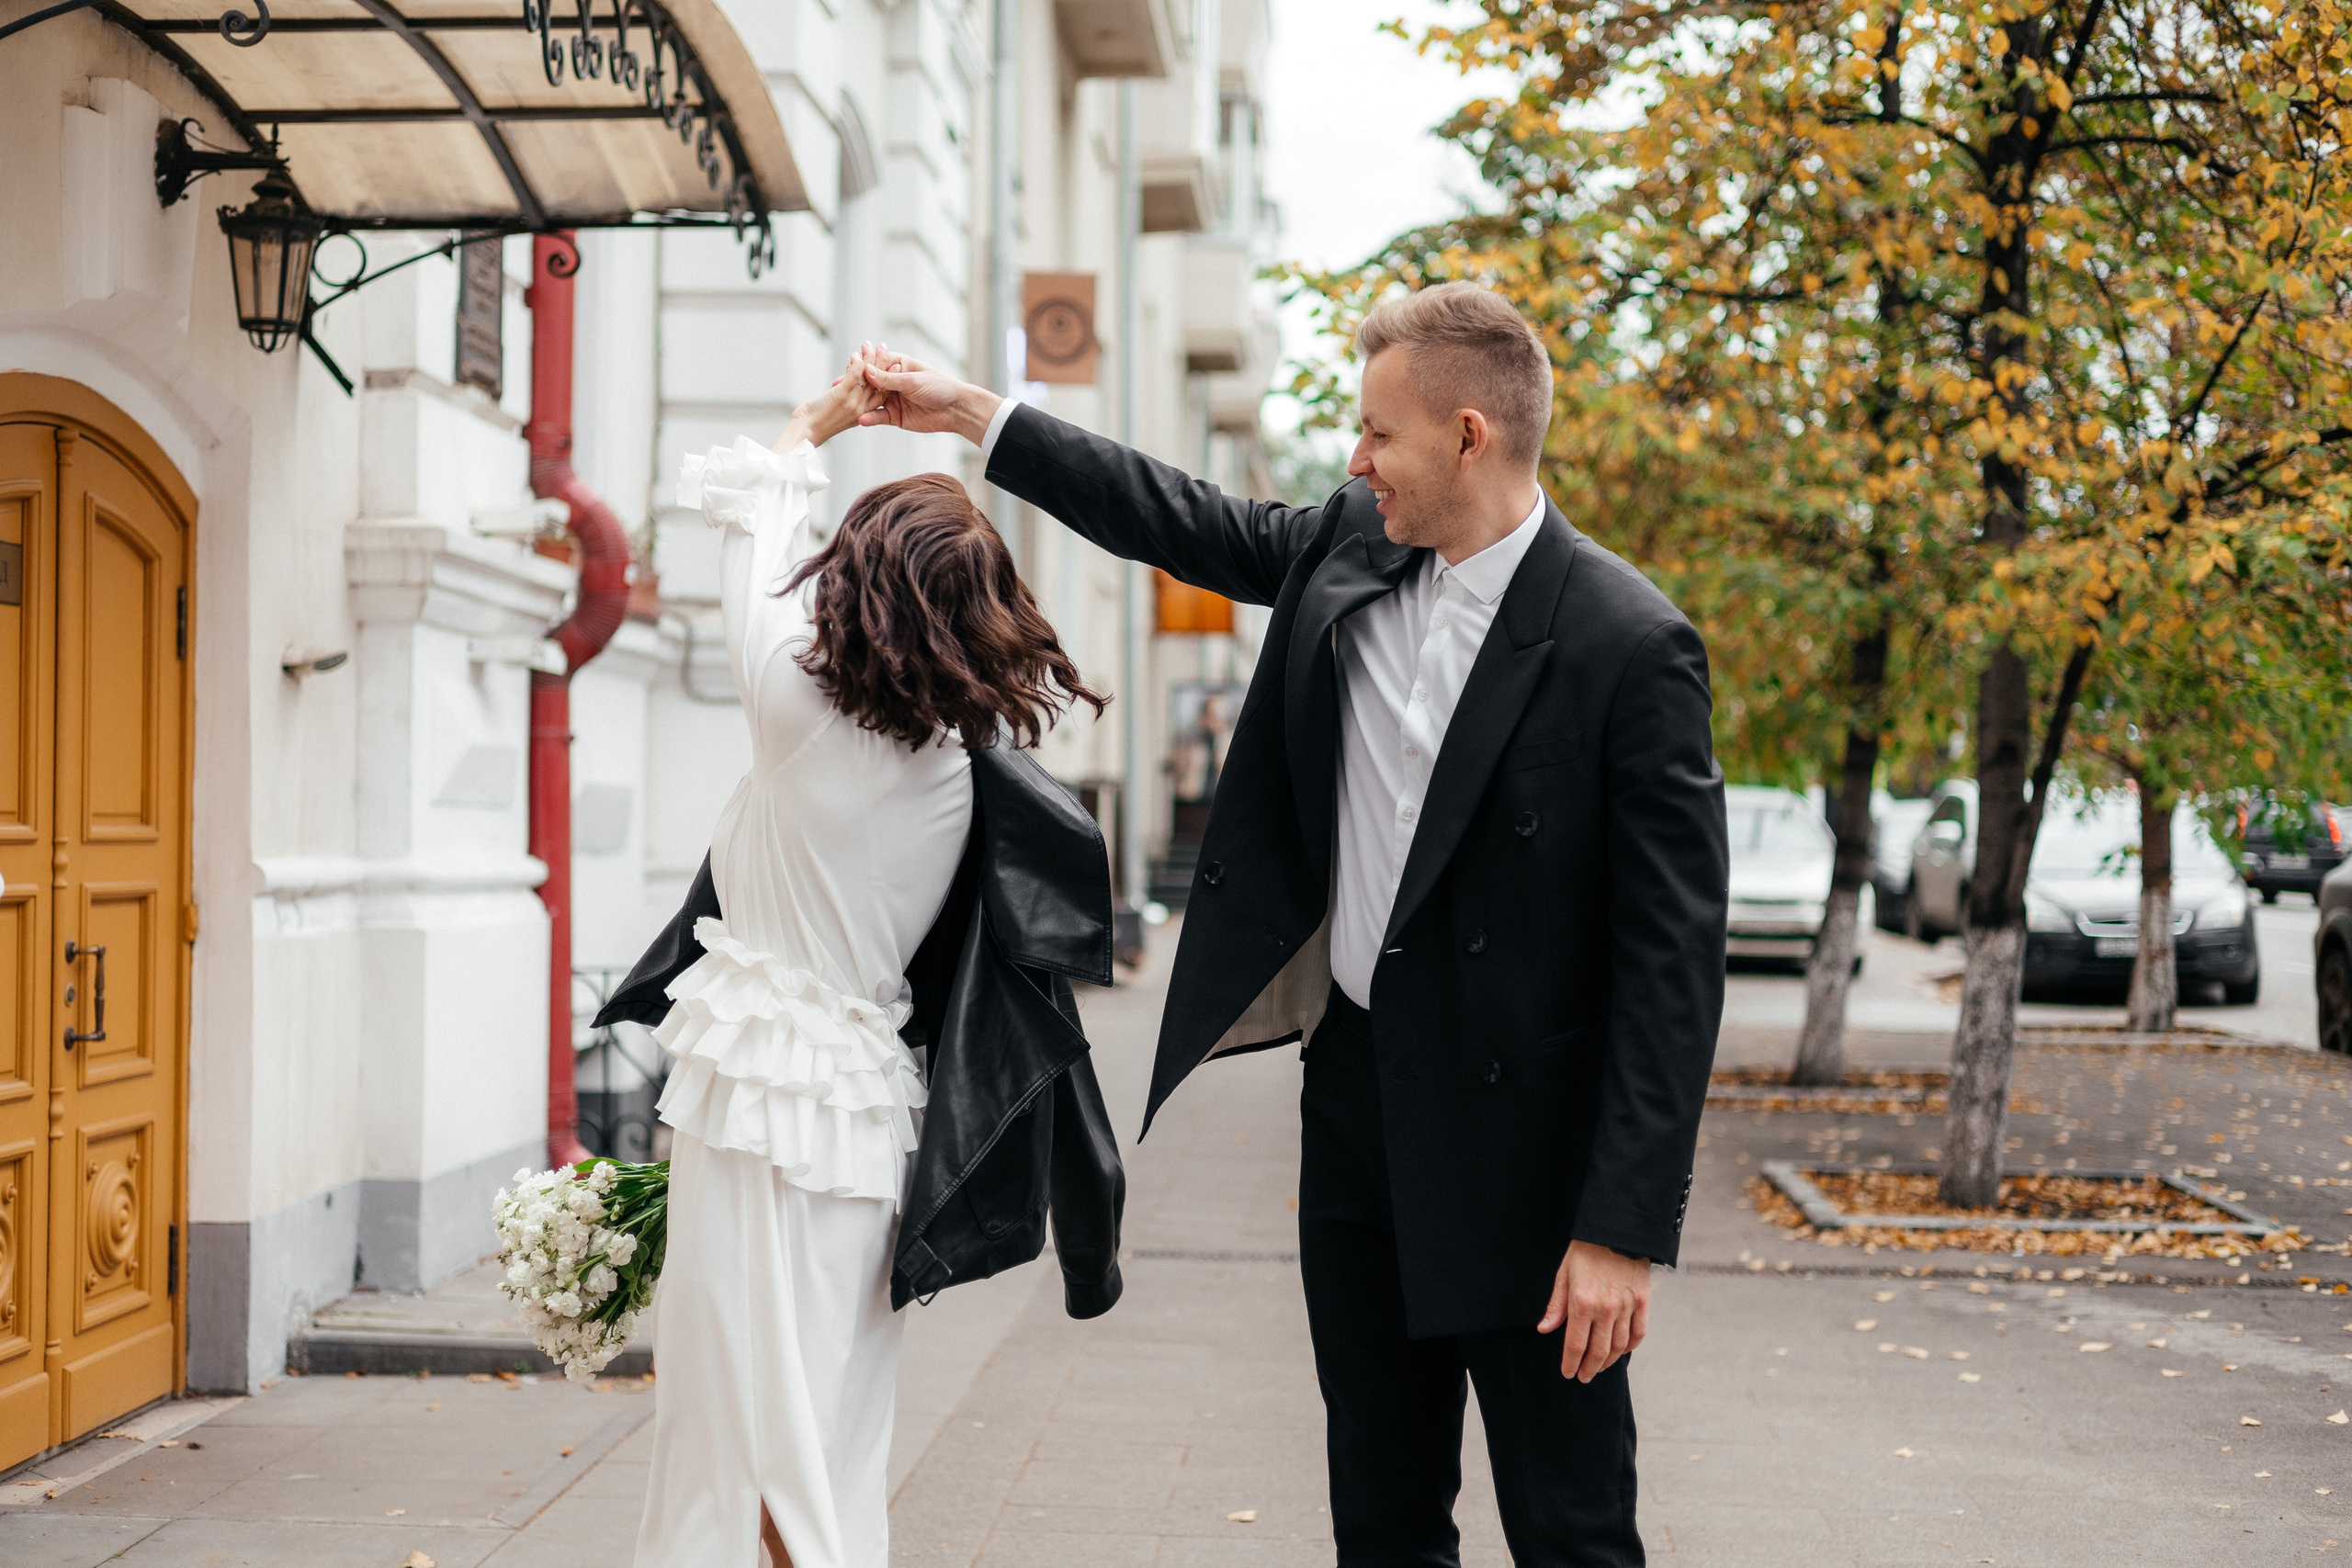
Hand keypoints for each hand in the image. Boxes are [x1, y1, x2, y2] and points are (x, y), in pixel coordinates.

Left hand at [775, 344, 889, 451]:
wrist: (805, 432)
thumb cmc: (816, 423)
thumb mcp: (837, 413)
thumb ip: (846, 401)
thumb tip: (843, 387)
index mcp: (862, 413)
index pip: (882, 394)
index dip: (888, 377)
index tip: (893, 364)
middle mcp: (861, 408)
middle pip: (878, 383)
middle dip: (883, 363)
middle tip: (884, 348)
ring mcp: (852, 402)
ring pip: (867, 377)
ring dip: (870, 358)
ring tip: (869, 345)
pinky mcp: (842, 396)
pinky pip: (854, 376)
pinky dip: (857, 364)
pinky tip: (856, 356)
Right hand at [857, 350, 1001, 443]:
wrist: (956, 410)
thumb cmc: (939, 387)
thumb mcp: (913, 381)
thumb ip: (889, 379)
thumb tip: (867, 371)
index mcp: (898, 366)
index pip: (875, 363)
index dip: (862, 365)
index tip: (848, 365)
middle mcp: (893, 382)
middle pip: (869, 383)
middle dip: (854, 384)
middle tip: (836, 386)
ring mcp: (893, 399)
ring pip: (871, 400)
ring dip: (858, 402)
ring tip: (845, 404)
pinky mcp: (895, 417)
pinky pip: (879, 417)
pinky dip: (870, 419)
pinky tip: (861, 420)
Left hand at [1537, 1240, 1649, 1382]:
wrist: (1616, 1230)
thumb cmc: (1585, 1250)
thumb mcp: (1564, 1274)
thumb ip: (1556, 1306)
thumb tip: (1544, 1330)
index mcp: (1581, 1303)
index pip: (1575, 1346)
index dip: (1570, 1364)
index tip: (1568, 1374)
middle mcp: (1605, 1309)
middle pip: (1598, 1352)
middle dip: (1589, 1369)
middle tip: (1583, 1377)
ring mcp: (1626, 1306)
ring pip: (1619, 1347)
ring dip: (1608, 1362)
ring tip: (1599, 1367)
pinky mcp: (1642, 1301)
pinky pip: (1638, 1333)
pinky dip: (1630, 1346)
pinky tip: (1621, 1351)